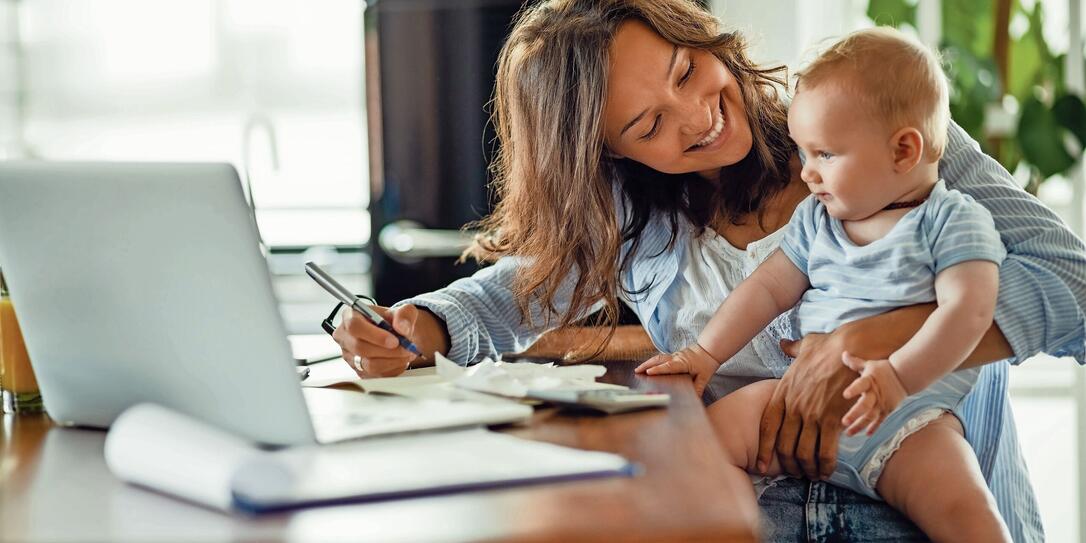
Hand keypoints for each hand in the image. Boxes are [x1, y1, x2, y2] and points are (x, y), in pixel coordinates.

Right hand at [332, 304, 420, 377]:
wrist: (396, 336)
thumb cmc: (394, 321)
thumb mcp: (404, 311)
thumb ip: (404, 314)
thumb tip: (402, 327)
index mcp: (351, 315)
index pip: (354, 326)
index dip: (375, 335)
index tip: (395, 340)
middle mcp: (346, 337)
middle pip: (360, 348)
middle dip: (388, 350)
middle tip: (406, 348)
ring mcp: (350, 356)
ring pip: (368, 365)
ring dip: (392, 361)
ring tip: (406, 353)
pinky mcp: (359, 371)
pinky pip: (375, 375)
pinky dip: (392, 369)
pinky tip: (400, 360)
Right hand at [634, 344, 719, 396]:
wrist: (710, 349)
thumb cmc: (707, 363)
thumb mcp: (705, 377)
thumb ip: (699, 387)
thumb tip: (694, 398)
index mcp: (683, 363)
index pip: (669, 366)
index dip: (658, 369)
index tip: (649, 372)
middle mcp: (676, 358)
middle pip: (659, 360)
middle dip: (646, 365)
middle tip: (637, 371)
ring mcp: (674, 355)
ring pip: (658, 358)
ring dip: (648, 363)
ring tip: (638, 369)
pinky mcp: (674, 356)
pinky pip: (661, 358)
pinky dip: (653, 362)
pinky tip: (648, 366)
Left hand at [756, 333, 857, 479]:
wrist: (851, 348)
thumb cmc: (829, 347)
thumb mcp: (804, 346)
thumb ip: (792, 349)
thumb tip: (783, 344)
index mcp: (783, 392)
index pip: (767, 427)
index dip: (764, 449)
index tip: (762, 465)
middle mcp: (794, 406)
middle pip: (784, 445)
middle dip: (788, 464)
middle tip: (795, 473)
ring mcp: (812, 414)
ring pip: (803, 452)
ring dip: (807, 469)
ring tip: (812, 475)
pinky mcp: (832, 419)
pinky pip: (825, 451)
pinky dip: (825, 465)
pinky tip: (827, 470)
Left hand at [840, 352, 907, 435]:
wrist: (905, 376)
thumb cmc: (883, 369)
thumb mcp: (869, 364)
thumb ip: (855, 362)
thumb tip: (843, 353)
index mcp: (869, 381)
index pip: (861, 384)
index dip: (853, 389)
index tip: (845, 395)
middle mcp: (875, 394)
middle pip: (865, 405)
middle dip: (855, 414)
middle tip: (844, 422)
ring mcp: (882, 403)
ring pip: (870, 417)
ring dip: (860, 425)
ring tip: (849, 433)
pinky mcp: (887, 410)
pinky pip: (880, 420)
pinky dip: (874, 427)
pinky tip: (866, 434)